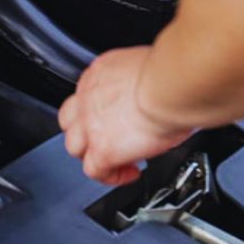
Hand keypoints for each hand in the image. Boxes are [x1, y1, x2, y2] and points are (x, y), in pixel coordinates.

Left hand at [58, 47, 192, 184]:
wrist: (170, 87)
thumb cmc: (172, 75)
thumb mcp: (150, 68)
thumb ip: (146, 80)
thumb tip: (160, 92)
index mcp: (102, 71)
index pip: (89, 91)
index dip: (100, 107)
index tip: (117, 114)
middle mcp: (89, 95)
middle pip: (71, 119)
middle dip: (85, 131)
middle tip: (108, 138)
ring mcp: (90, 124)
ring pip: (75, 146)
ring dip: (92, 155)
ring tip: (115, 161)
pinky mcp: (102, 149)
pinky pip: (95, 170)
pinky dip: (110, 176)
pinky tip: (129, 174)